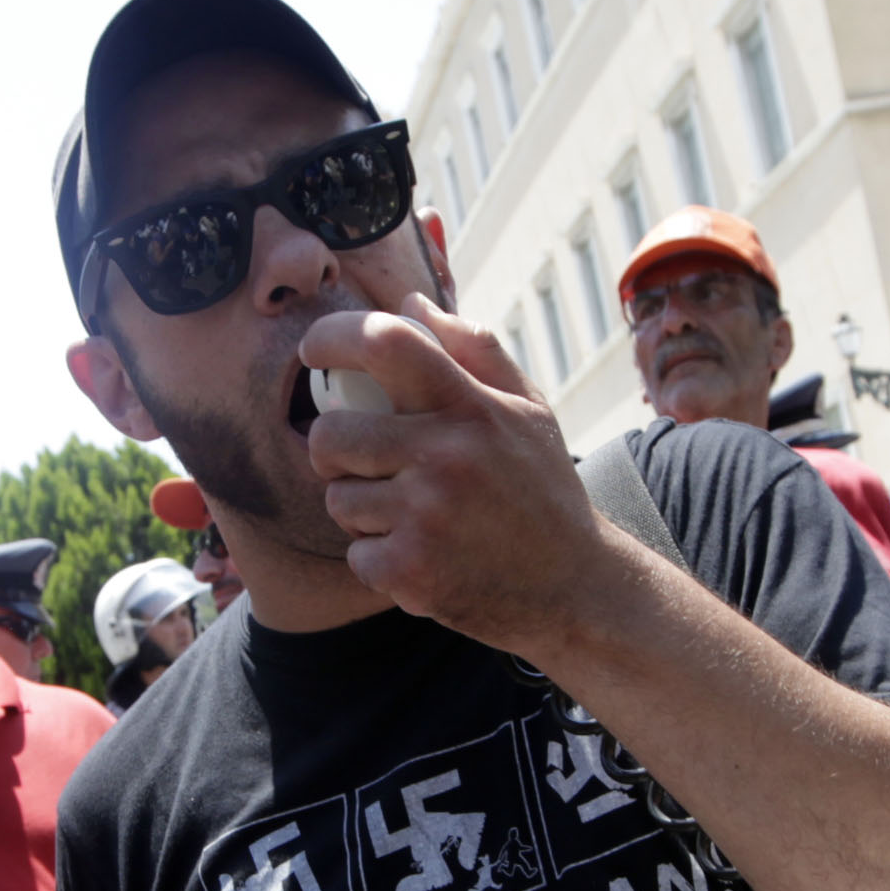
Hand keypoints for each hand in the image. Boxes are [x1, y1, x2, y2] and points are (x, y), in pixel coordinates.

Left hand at [300, 304, 630, 657]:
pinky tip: (423, 556)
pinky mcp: (412, 571)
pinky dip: (379, 561)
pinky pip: (355, 555)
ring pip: (338, 499)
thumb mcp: (528, 409)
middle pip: (332, 434)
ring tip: (411, 517)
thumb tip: (412, 303)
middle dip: (333, 448)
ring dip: (361, 510)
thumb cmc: (543, 490)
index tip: (316, 352)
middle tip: (364, 462)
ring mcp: (426, 516)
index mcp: (471, 407)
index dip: (333, 337)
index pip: (386, 343)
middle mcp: (446, 456)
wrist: (573, 587)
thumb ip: (473, 349)